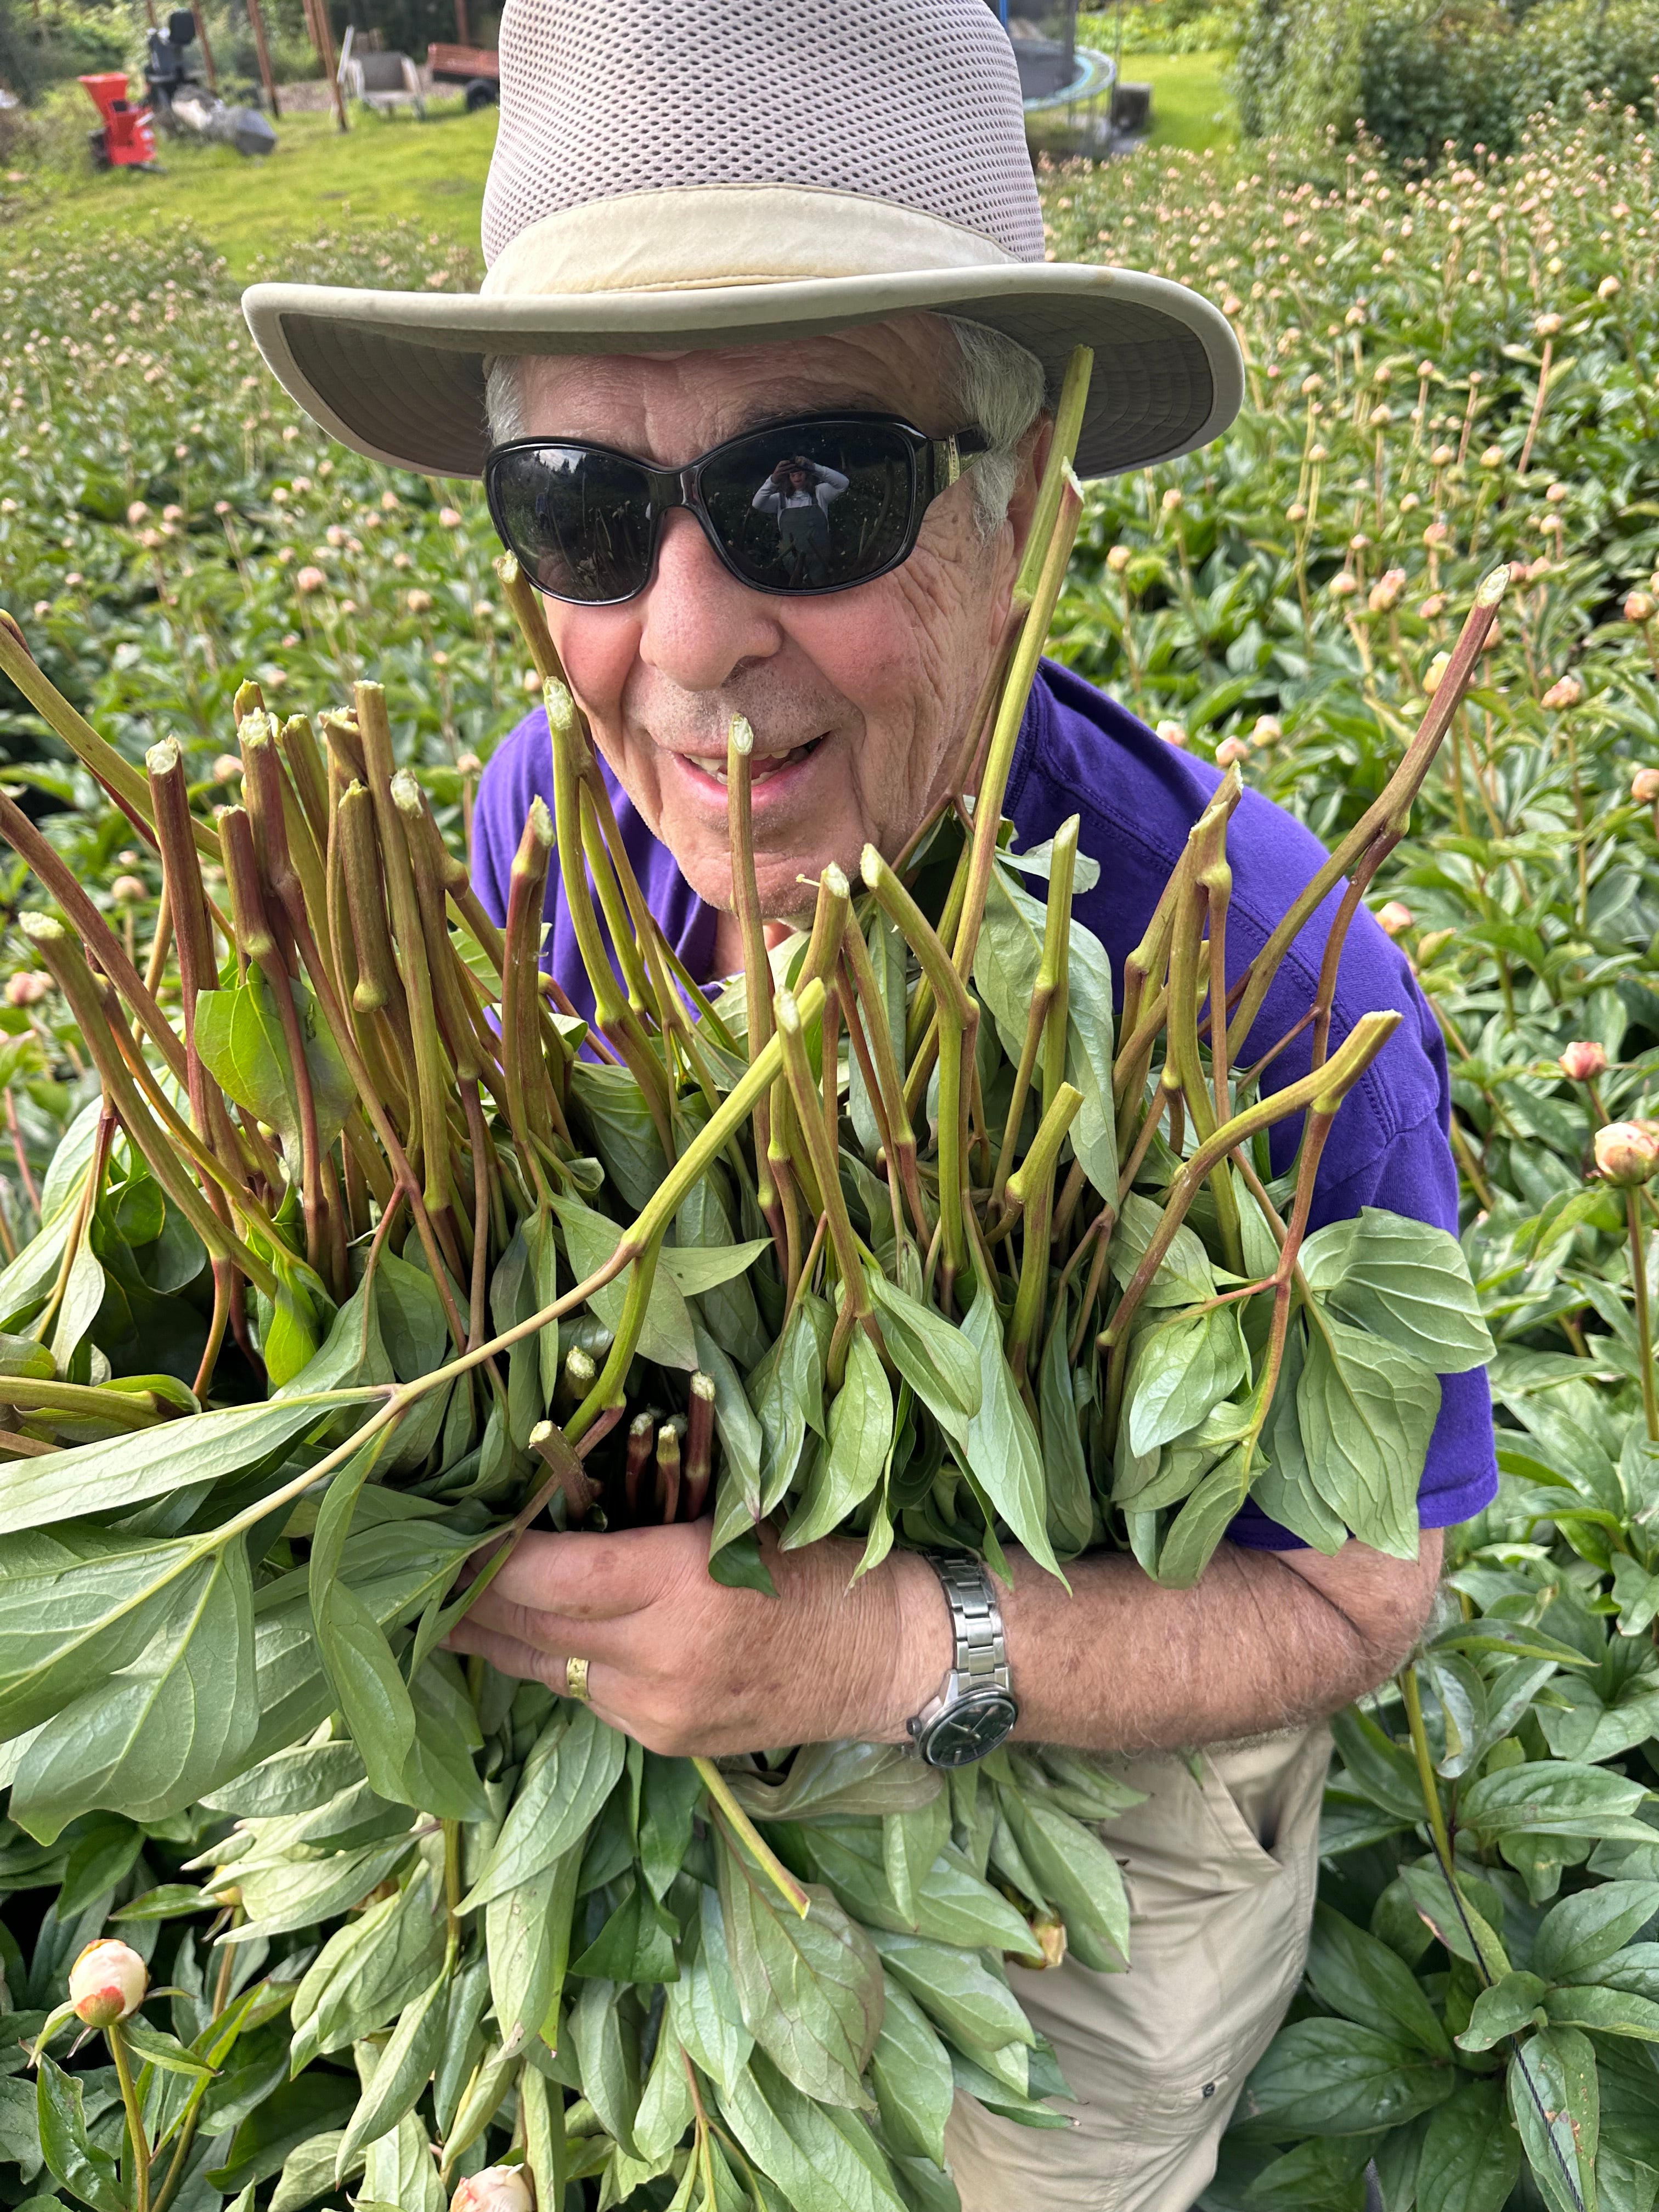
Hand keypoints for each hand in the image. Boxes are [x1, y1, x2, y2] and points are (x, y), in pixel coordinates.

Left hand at [445, 1523, 950, 1757]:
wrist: (891, 1654)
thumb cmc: (820, 1561)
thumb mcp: (733, 1519)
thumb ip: (642, 1523)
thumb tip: (547, 1500)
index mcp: (682, 1586)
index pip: (549, 1578)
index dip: (486, 1560)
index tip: (440, 1536)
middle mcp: (663, 1661)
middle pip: (533, 1632)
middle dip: (469, 1604)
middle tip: (413, 1575)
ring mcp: (662, 1713)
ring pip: (549, 1673)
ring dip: (497, 1640)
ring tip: (445, 1610)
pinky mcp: (669, 1742)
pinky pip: (588, 1699)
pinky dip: (555, 1666)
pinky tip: (524, 1641)